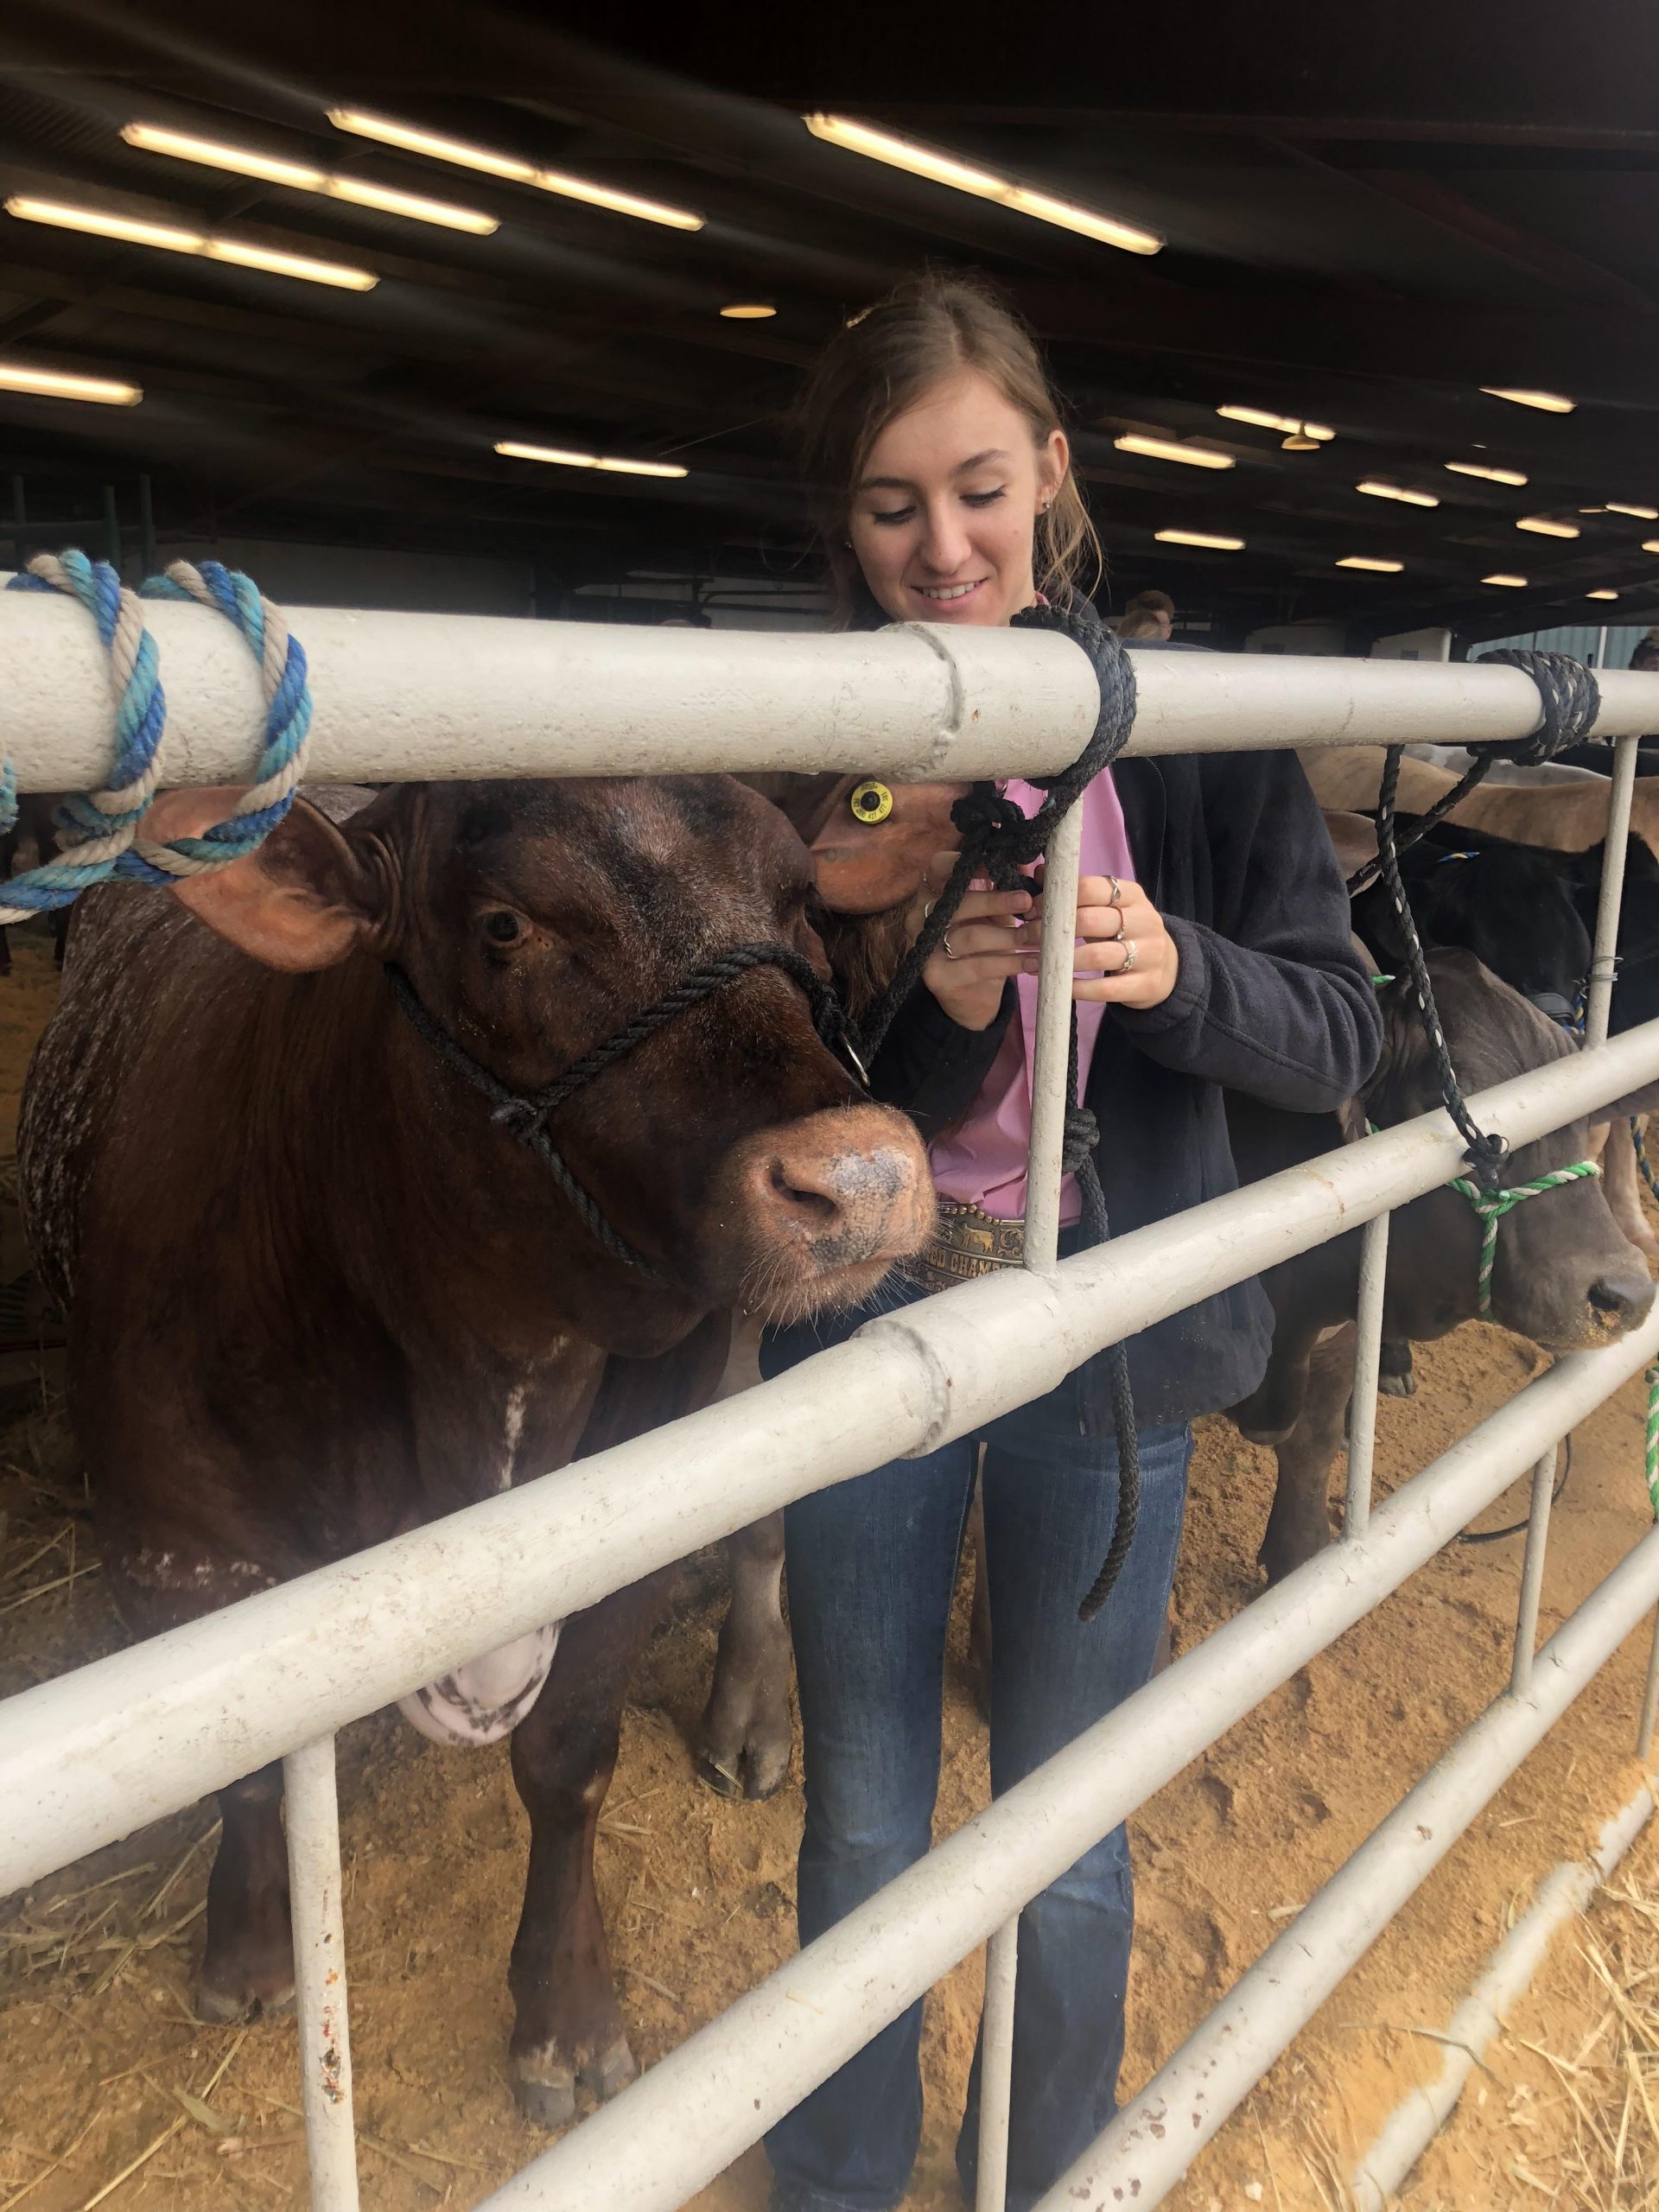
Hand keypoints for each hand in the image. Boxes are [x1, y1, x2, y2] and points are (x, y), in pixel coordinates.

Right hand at [906, 851, 1033, 1029]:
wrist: (971, 996)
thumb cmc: (985, 944)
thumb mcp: (996, 913)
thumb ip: (1007, 887)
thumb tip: (1027, 863)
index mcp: (932, 892)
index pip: (939, 866)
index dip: (968, 863)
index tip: (999, 867)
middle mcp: (920, 917)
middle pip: (957, 901)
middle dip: (996, 900)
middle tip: (1027, 901)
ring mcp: (925, 948)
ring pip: (969, 936)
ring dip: (1008, 935)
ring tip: (1036, 936)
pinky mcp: (936, 977)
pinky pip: (977, 966)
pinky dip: (1009, 963)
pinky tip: (1033, 962)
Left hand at [1022, 873, 1179, 1009]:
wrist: (1167, 968)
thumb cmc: (1125, 933)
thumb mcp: (1108, 908)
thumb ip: (1077, 894)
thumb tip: (1038, 874)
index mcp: (1132, 895)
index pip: (1090, 887)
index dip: (1056, 898)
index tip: (1032, 910)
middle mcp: (1144, 920)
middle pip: (1090, 920)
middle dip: (1051, 930)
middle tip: (1027, 937)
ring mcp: (1148, 954)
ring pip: (1097, 956)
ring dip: (1061, 961)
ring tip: (1035, 963)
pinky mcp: (1146, 984)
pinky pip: (1105, 988)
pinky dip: (1078, 988)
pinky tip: (1059, 986)